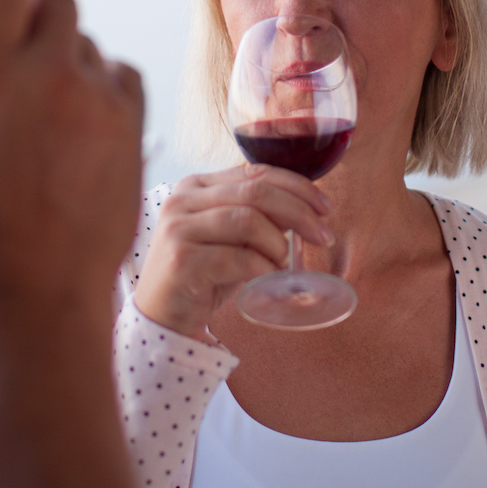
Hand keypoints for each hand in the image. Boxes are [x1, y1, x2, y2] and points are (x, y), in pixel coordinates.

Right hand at [0, 0, 145, 311]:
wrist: (33, 294)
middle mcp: (41, 73)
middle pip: (56, 2)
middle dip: (40, 9)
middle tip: (25, 37)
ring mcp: (92, 96)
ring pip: (87, 43)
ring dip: (69, 55)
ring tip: (47, 108)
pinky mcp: (131, 122)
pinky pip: (120, 74)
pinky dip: (103, 82)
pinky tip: (84, 118)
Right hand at [132, 164, 332, 339]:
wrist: (161, 316)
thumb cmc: (202, 276)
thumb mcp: (233, 240)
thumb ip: (261, 219)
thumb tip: (306, 209)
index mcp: (196, 185)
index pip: (255, 171)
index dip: (297, 186)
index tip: (325, 208)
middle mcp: (182, 199)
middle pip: (256, 191)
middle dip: (299, 212)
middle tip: (323, 236)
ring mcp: (178, 228)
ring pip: (248, 219)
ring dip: (278, 243)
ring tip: (285, 263)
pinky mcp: (181, 260)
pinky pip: (237, 257)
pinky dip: (263, 268)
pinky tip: (270, 279)